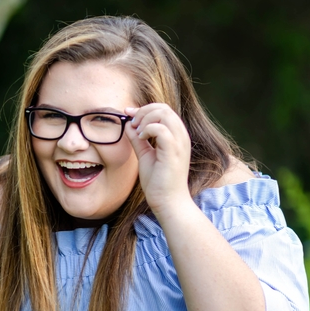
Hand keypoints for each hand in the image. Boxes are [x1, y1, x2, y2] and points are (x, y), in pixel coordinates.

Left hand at [124, 103, 192, 219]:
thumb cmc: (159, 182)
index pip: (164, 110)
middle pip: (164, 108)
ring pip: (164, 113)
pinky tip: (141, 138)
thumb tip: (128, 125)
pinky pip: (161, 129)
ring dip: (145, 119)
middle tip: (132, 124)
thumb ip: (139, 140)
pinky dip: (148, 129)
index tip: (128, 114)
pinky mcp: (173, 151)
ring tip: (137, 132)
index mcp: (176, 136)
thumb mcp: (145, 155)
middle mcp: (181, 136)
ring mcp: (179, 143)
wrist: (167, 201)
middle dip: (144, 111)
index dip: (144, 109)